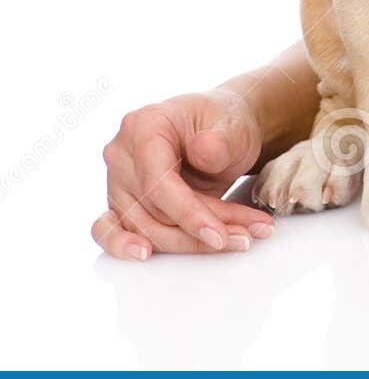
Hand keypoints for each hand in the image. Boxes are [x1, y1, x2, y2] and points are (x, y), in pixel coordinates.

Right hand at [92, 91, 272, 259]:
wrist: (223, 130)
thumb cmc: (226, 123)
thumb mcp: (235, 125)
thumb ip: (222, 140)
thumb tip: (204, 150)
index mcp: (144, 125)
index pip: (158, 181)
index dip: (188, 213)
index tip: (219, 234)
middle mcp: (122, 153)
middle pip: (154, 210)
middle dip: (202, 231)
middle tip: (246, 237)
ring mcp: (117, 180)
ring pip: (146, 228)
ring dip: (192, 243)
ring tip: (239, 240)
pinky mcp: (121, 202)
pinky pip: (111, 230)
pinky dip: (125, 246)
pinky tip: (145, 255)